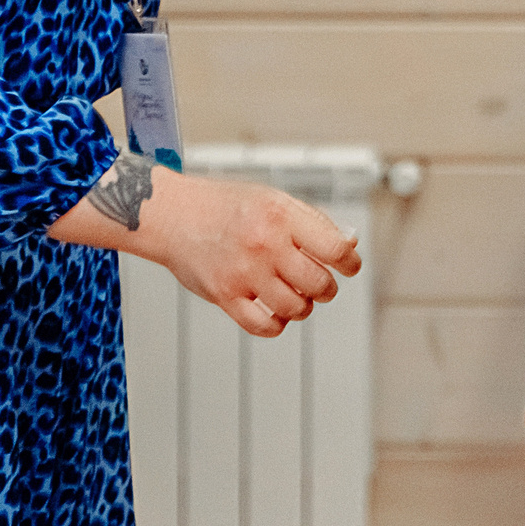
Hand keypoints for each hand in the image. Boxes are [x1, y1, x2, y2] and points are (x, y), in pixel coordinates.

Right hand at [130, 168, 363, 336]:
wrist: (173, 214)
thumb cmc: (227, 206)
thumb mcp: (274, 199)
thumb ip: (313, 222)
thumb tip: (350, 244)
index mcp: (281, 216)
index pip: (335, 249)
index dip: (350, 262)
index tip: (349, 266)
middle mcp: (264, 245)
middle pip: (319, 283)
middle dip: (328, 289)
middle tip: (322, 285)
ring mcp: (243, 272)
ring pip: (295, 307)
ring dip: (304, 306)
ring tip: (299, 296)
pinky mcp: (224, 296)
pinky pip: (263, 326)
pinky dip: (278, 325)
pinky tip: (278, 314)